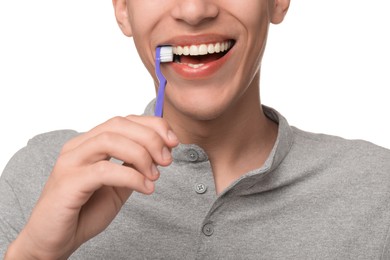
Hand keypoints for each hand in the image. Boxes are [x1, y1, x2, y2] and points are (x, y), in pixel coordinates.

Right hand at [5, 115, 178, 259]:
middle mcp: (78, 147)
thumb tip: (160, 152)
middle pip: (118, 125)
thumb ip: (133, 167)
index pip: (123, 121)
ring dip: (141, 155)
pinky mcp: (68, 182)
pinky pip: (104, 170)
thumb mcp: (118, 186)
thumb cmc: (84, 211)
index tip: (173, 141)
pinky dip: (131, 177)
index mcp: (90, 143)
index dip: (152, 125)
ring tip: (155, 175)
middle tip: (167, 159)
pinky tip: (145, 188)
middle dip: (150, 138)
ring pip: (110, 140)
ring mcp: (71, 162)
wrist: (55, 240)